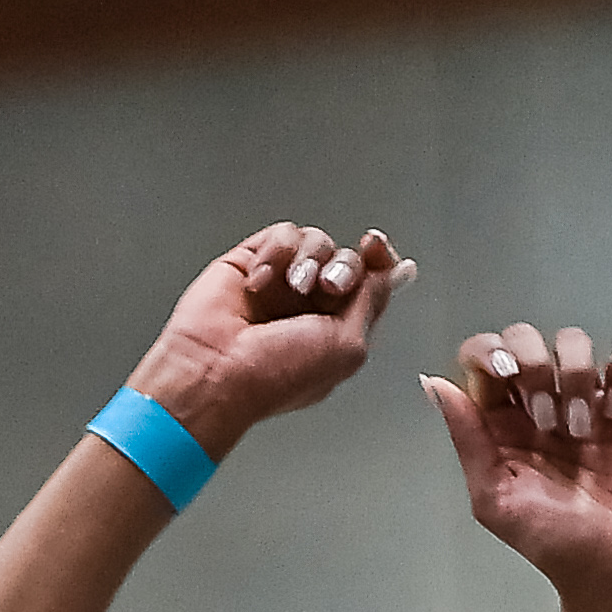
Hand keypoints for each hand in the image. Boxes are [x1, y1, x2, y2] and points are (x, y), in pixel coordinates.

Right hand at [129, 222, 417, 457]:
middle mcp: (311, 307)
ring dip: (309, 260)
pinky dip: (276, 253)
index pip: (370, 284)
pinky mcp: (253, 264)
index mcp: (338, 332)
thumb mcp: (347, 346)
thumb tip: (396, 271)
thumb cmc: (274, 376)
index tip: (375, 247)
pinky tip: (261, 283)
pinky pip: (282, 235)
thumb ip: (373, 301)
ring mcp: (283, 285)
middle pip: (347, 258)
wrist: (216, 371)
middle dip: (343, 267)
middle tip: (327, 288)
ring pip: (316, 241)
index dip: (378, 261)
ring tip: (293, 287)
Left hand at [422, 326, 611, 592]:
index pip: (485, 357)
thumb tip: (433, 383)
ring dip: (577, 376)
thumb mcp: (494, 498)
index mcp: (502, 422)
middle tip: (547, 422)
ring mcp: (587, 398)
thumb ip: (467, 439)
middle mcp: (541, 401)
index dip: (490, 352)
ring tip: (583, 430)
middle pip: (527, 337)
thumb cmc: (552, 541)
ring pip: (576, 341)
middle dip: (534, 365)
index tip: (506, 377)